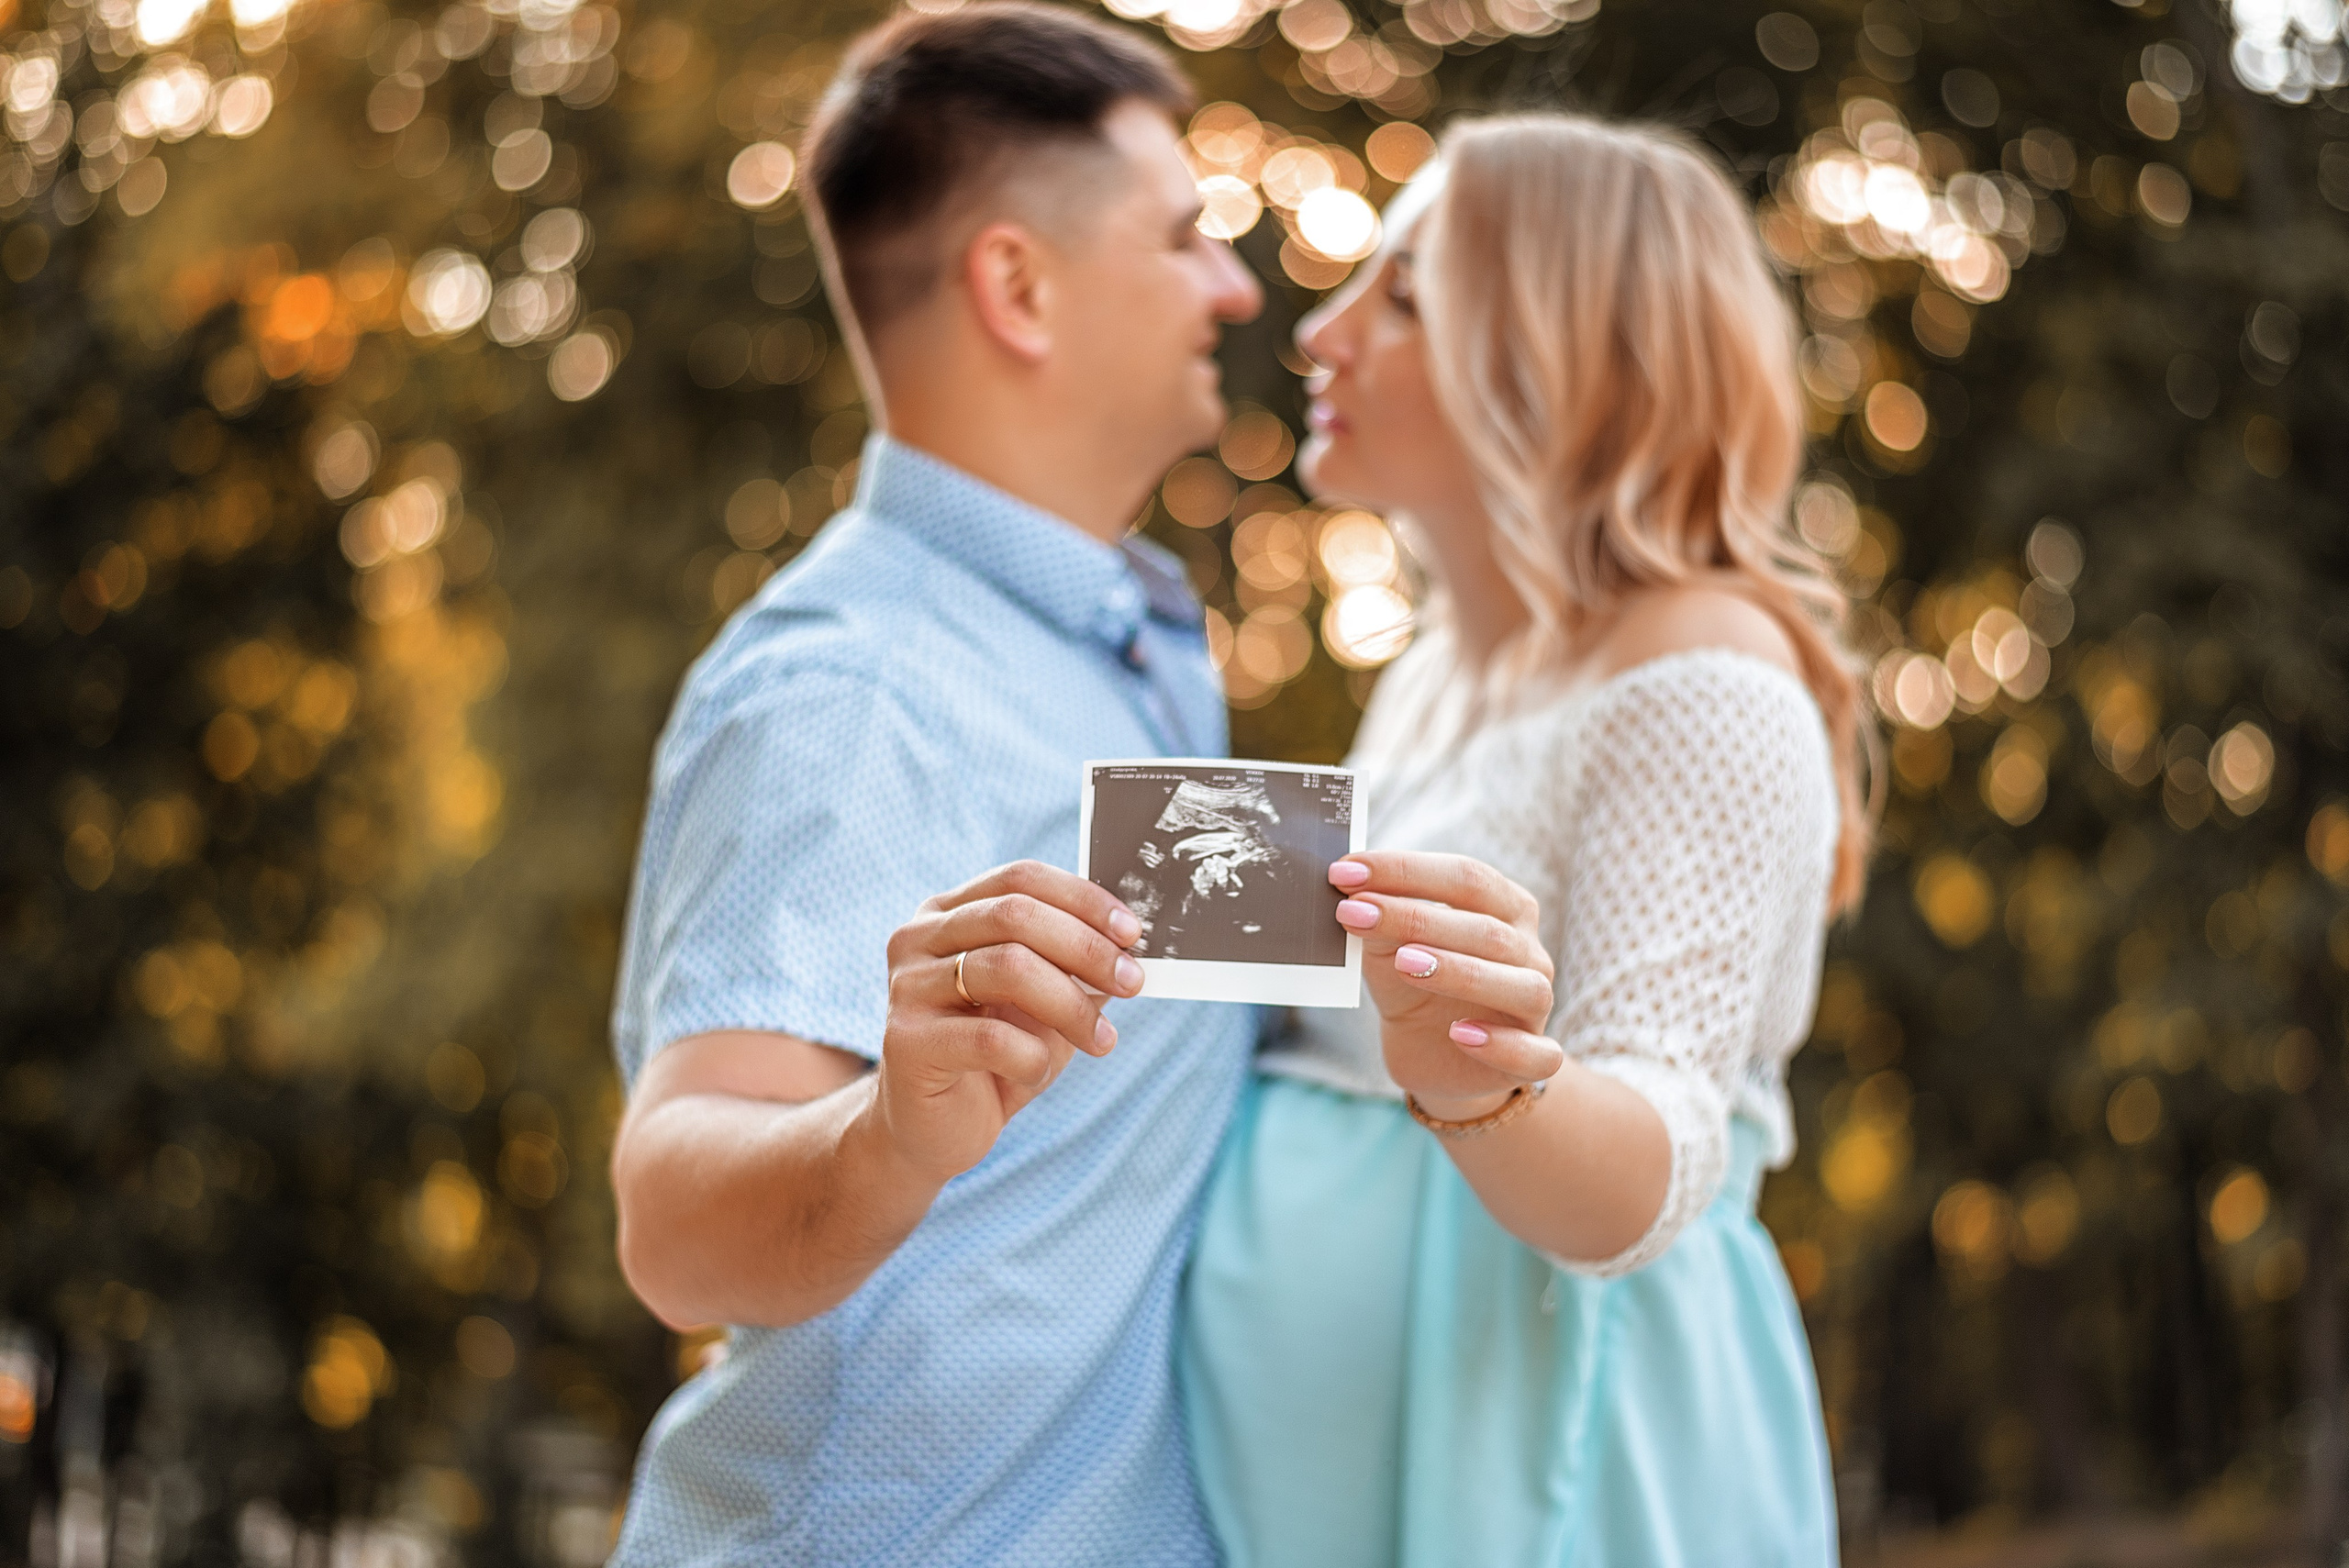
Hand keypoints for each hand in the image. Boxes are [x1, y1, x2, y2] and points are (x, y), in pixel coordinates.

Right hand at [869, 860, 1144, 1181]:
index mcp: (949, 913)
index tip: (1132, 933)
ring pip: (1007, 968)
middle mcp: (918, 938)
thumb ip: (1075, 966)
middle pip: (1015, 915)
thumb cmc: (993, 1059)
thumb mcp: (1043, 1003)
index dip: (1083, 900)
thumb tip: (1131, 943)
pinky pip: (990, 1038)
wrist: (932, 1129)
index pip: (1020, 879)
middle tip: (1132, 983)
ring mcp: (906, 987)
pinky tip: (1036, 1072)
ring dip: (1071, 1005)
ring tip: (1102, 1040)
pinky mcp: (905, 1041)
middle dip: (1086, 948)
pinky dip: (1031, 1056)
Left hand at [1329, 852, 1561, 1117]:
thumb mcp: (1388, 947)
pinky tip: (1460, 1034)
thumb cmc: (1413, 983)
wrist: (1428, 1052)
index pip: (1467, 878)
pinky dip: (1501, 1044)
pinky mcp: (1535, 1058)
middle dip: (1418, 918)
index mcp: (1505, 908)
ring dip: (1462, 973)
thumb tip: (1348, 885)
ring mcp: (1536, 1007)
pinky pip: (1536, 1054)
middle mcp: (1529, 952)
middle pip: (1488, 930)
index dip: (1406, 871)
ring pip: (1522, 987)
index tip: (1345, 871)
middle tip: (1357, 914)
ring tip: (1404, 963)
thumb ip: (1378, 918)